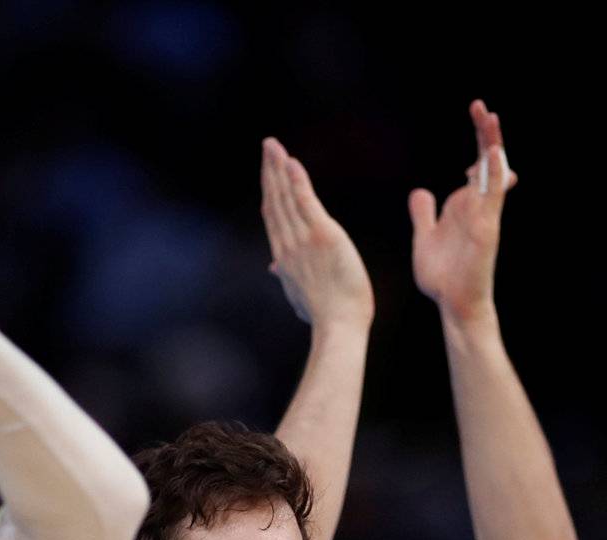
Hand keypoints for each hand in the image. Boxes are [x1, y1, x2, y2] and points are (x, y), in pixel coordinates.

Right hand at [261, 137, 372, 330]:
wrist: (339, 327)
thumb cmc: (325, 316)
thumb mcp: (299, 296)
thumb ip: (286, 277)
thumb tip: (273, 268)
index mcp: (285, 257)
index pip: (274, 217)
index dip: (270, 190)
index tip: (268, 172)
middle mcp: (289, 245)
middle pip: (275, 200)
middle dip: (270, 171)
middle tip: (268, 146)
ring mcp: (303, 240)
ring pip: (286, 197)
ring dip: (279, 167)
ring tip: (273, 145)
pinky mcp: (323, 236)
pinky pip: (307, 202)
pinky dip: (298, 182)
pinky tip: (292, 163)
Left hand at [409, 99, 514, 324]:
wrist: (454, 305)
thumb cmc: (444, 278)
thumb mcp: (425, 238)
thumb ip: (424, 214)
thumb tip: (420, 191)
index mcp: (464, 207)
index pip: (476, 170)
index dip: (478, 147)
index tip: (475, 121)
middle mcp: (477, 207)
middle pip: (486, 163)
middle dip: (485, 134)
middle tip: (481, 107)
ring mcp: (484, 216)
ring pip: (492, 172)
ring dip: (491, 144)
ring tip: (490, 116)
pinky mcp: (486, 228)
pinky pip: (493, 196)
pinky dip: (496, 173)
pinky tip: (494, 152)